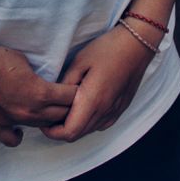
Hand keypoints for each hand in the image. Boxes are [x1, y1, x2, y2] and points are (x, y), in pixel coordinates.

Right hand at [0, 34, 77, 147]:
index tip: (77, 88)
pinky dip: (19, 135)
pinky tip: (20, 126)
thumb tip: (42, 80)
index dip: (76, 92)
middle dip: (69, 107)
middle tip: (68, 100)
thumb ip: (37, 75)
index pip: (70, 98)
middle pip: (61, 115)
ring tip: (49, 111)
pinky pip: (13, 140)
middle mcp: (30, 112)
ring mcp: (13, 121)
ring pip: (42, 127)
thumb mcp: (24, 60)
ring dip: (48, 119)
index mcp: (40, 93)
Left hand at [40, 26, 154, 142]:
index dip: (52, 132)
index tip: (42, 120)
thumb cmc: (107, 49)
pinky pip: (99, 124)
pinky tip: (82, 105)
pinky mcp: (120, 109)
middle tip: (49, 114)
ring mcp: (114, 113)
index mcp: (93, 101)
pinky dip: (87, 121)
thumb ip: (66, 84)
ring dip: (74, 125)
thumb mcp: (80, 61)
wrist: (137, 45)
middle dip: (60, 130)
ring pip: (88, 131)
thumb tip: (54, 99)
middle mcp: (105, 112)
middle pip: (77, 134)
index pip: (69, 132)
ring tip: (63, 108)